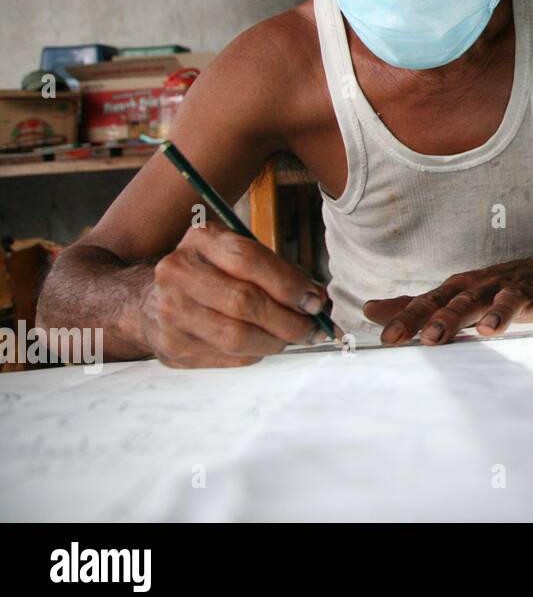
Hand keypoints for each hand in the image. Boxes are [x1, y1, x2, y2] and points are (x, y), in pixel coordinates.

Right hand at [142, 221, 333, 367]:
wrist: (151, 299)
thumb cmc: (211, 274)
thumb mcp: (238, 255)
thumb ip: (278, 272)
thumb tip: (317, 301)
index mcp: (201, 239)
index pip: (249, 260)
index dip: (289, 284)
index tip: (315, 301)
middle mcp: (178, 272)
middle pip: (244, 302)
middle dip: (288, 320)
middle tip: (312, 329)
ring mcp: (170, 312)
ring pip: (236, 336)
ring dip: (275, 342)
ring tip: (291, 338)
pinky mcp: (171, 346)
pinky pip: (227, 357)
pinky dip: (255, 353)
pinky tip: (264, 346)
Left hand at [363, 258, 532, 345]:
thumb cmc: (490, 290)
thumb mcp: (452, 296)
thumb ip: (414, 307)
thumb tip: (368, 310)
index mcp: (460, 289)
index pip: (430, 303)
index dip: (410, 320)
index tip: (388, 339)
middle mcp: (487, 285)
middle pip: (465, 301)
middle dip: (449, 318)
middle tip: (433, 338)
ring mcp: (519, 287)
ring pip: (508, 298)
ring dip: (499, 312)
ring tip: (489, 330)